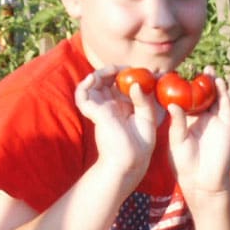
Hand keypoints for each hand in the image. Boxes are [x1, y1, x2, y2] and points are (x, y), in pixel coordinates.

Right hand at [74, 68, 158, 185]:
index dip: (127, 74)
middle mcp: (110, 106)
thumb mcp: (148, 118)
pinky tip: (94, 78)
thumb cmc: (140, 144)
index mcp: (122, 106)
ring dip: (100, 73)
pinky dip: (84, 85)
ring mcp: (100, 109)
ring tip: (112, 70)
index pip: (120, 85)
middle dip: (113, 71)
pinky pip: (82, 95)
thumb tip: (136, 84)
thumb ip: (144, 100)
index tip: (140, 70)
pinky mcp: (94, 113)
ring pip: (92, 84)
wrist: (130, 161)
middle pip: (105, 81)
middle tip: (125, 68)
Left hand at [166, 69, 229, 199]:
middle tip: (193, 66)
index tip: (175, 73)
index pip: (185, 98)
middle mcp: (202, 117)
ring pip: (215, 97)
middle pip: (202, 94)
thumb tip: (173, 104)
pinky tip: (219, 83)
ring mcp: (215, 120)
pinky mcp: (227, 124)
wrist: (203, 179)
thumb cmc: (185, 162)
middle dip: (200, 80)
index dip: (182, 86)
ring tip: (208, 70)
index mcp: (187, 120)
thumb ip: (177, 123)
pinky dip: (224, 93)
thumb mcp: (177, 141)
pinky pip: (226, 105)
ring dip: (213, 83)